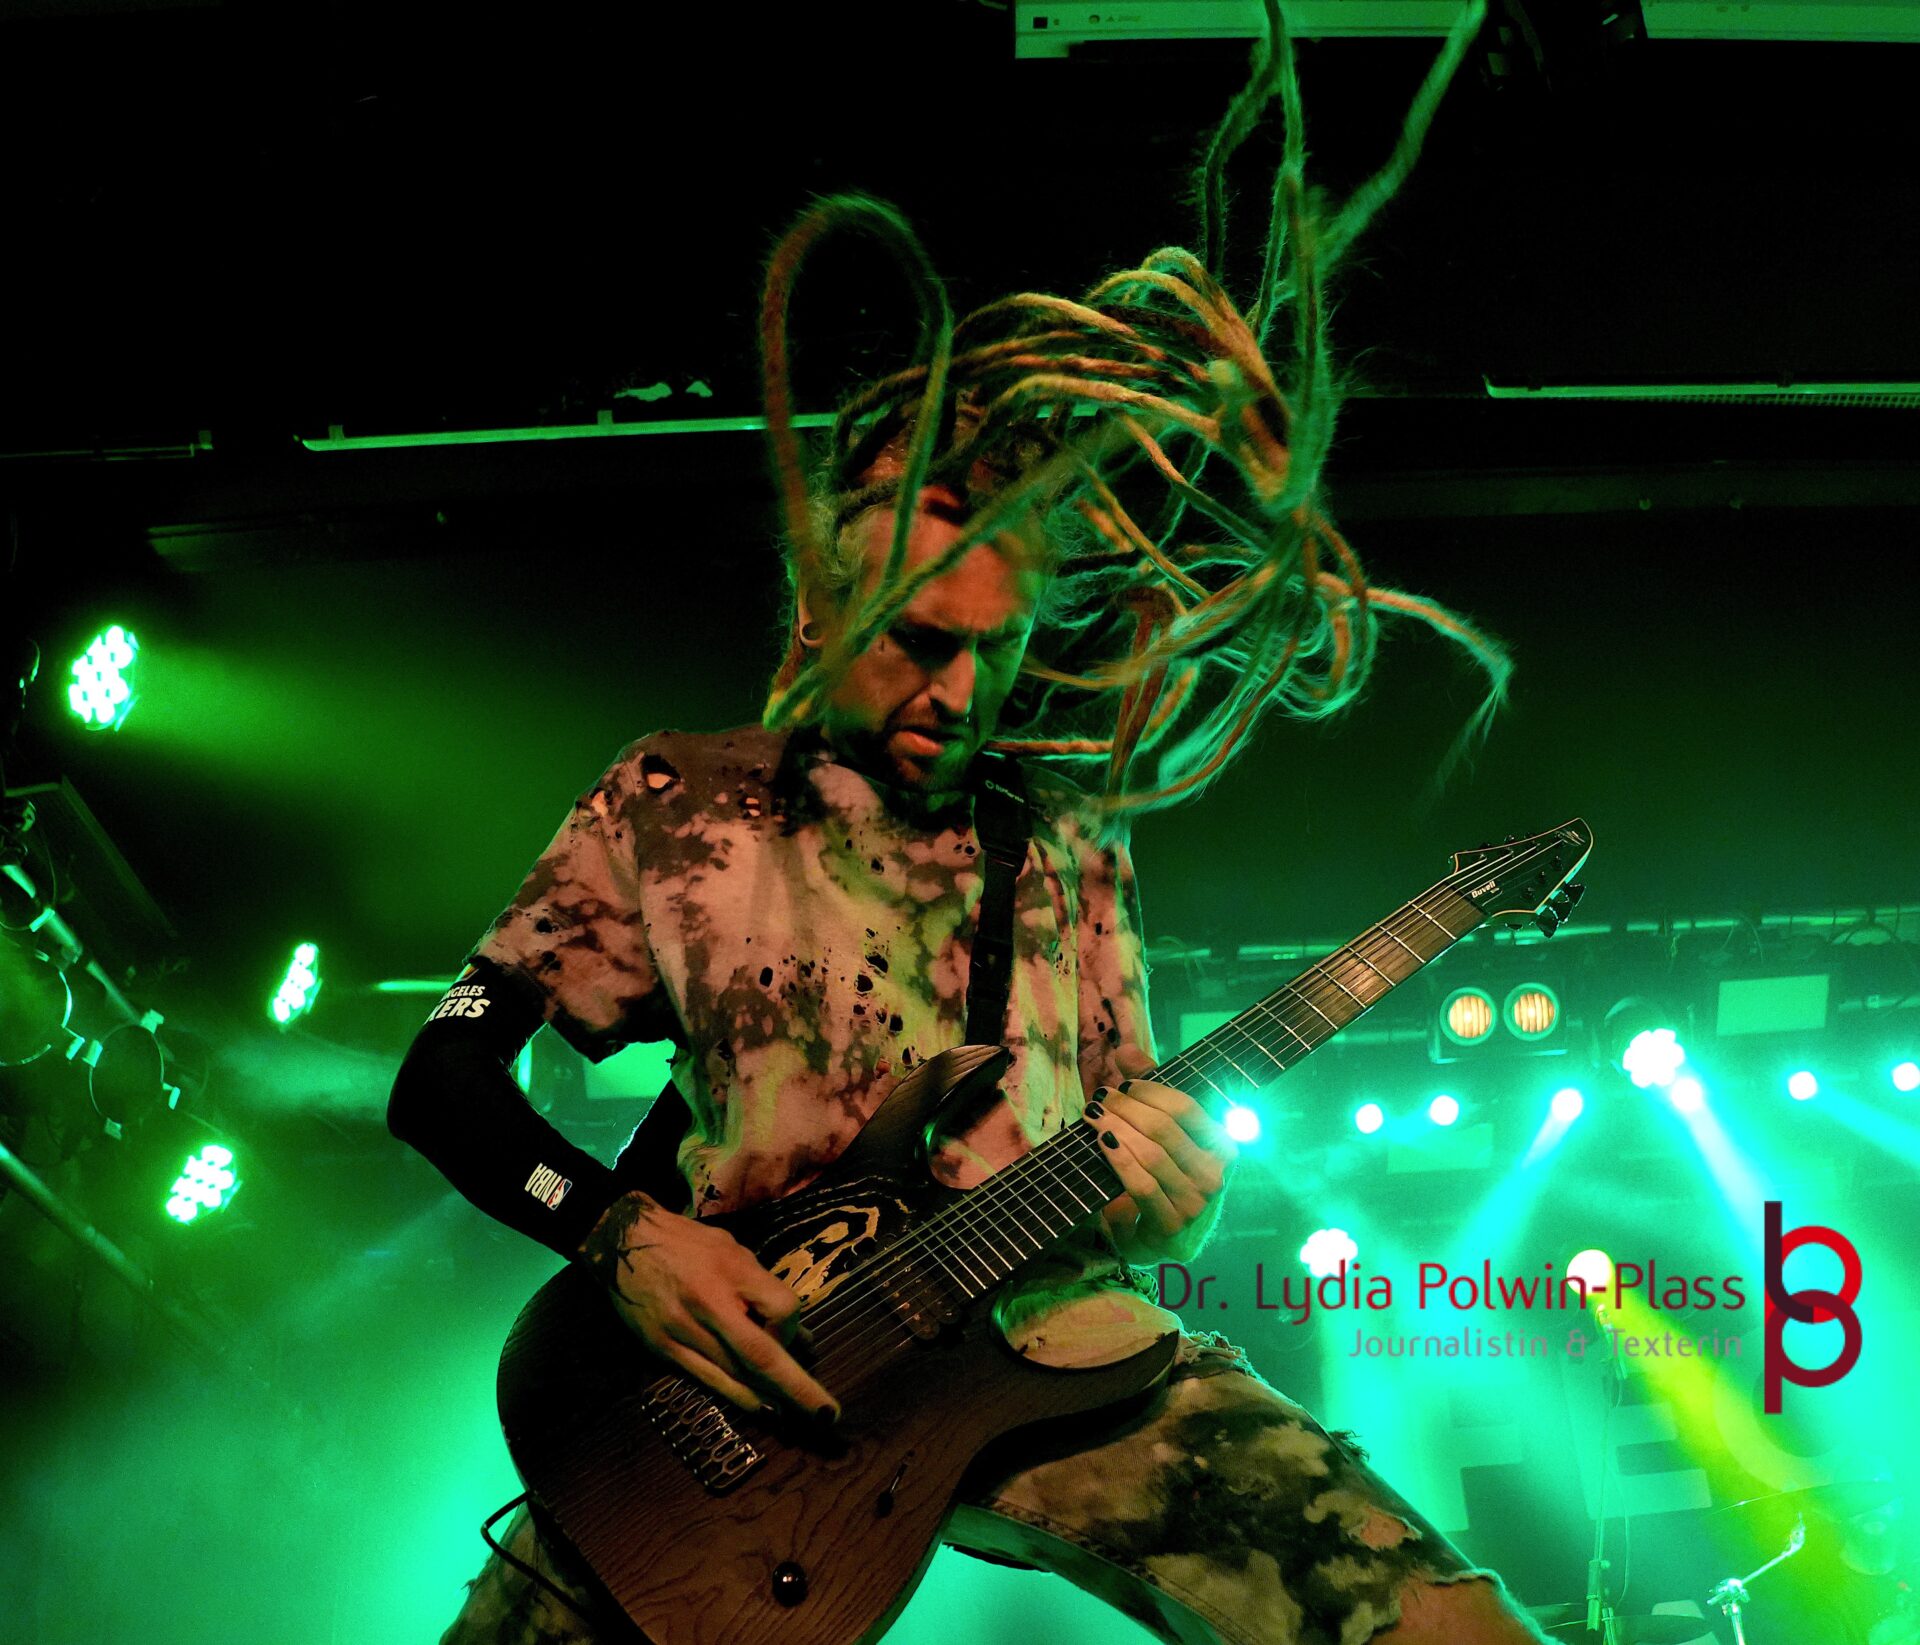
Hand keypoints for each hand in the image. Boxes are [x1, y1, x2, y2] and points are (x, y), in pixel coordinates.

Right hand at [577, 1190, 837, 1421]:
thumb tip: (801, 1337)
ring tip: (797, 1412)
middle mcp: (706, 1303)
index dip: (794, 1328)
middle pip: (760, 1354)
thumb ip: (764, 1290)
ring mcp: (681, 1331)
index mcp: (729, 1269)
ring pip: (734, 1375)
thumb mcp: (734, 1251)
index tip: (796, 1333)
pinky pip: (707, 1380)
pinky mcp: (663, 1349)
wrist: (626, 1243)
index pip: (780, 1307)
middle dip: (797, 1388)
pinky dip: (737, 1396)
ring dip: (769, 1397)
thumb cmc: (689, 1244)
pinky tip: (759, 1406)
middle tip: (827, 1415)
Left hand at [1090, 1044, 1235, 1265]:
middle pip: (1164, 1129)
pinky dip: (1120, 1162)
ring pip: (1152, 1156)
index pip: (1186, 1108)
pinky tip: (1104, 1143)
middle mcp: (1216, 1177)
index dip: (1151, 1091)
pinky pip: (1143, 1186)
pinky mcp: (1173, 1229)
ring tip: (1094, 1116)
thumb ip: (1149, 1089)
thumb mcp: (1164, 1132)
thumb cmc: (1167, 1177)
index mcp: (1224, 1148)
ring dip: (1117, 1130)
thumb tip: (1124, 1050)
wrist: (1167, 1238)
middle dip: (1127, 1108)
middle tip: (1100, 1098)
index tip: (1124, 1084)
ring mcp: (1196, 1205)